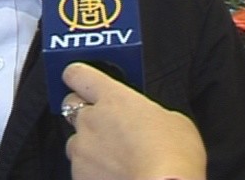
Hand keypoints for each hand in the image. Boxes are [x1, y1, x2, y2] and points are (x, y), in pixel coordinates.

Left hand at [62, 63, 206, 179]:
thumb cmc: (173, 156)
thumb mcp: (173, 121)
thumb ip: (150, 114)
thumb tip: (149, 122)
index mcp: (113, 98)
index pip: (79, 74)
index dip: (76, 74)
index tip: (77, 76)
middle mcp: (91, 120)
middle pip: (71, 106)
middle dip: (84, 111)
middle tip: (103, 121)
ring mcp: (82, 151)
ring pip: (75, 142)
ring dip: (88, 146)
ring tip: (114, 158)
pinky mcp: (80, 177)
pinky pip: (80, 170)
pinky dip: (93, 171)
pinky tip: (114, 176)